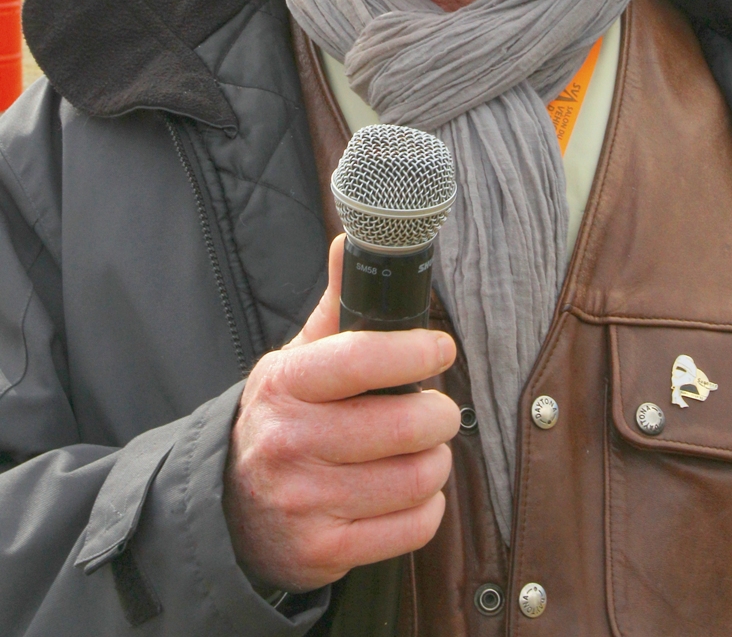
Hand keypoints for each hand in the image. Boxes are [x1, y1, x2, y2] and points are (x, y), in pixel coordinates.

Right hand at [223, 235, 458, 591]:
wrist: (232, 512)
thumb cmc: (285, 420)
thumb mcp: (297, 361)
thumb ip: (336, 306)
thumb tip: (351, 239)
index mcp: (285, 385)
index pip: (359, 359)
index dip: (412, 351)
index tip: (440, 348)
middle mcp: (289, 442)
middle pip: (402, 426)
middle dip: (438, 415)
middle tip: (437, 410)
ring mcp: (306, 502)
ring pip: (415, 478)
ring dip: (436, 462)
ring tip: (423, 451)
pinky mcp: (325, 551)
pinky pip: (413, 527)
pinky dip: (427, 508)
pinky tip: (410, 493)